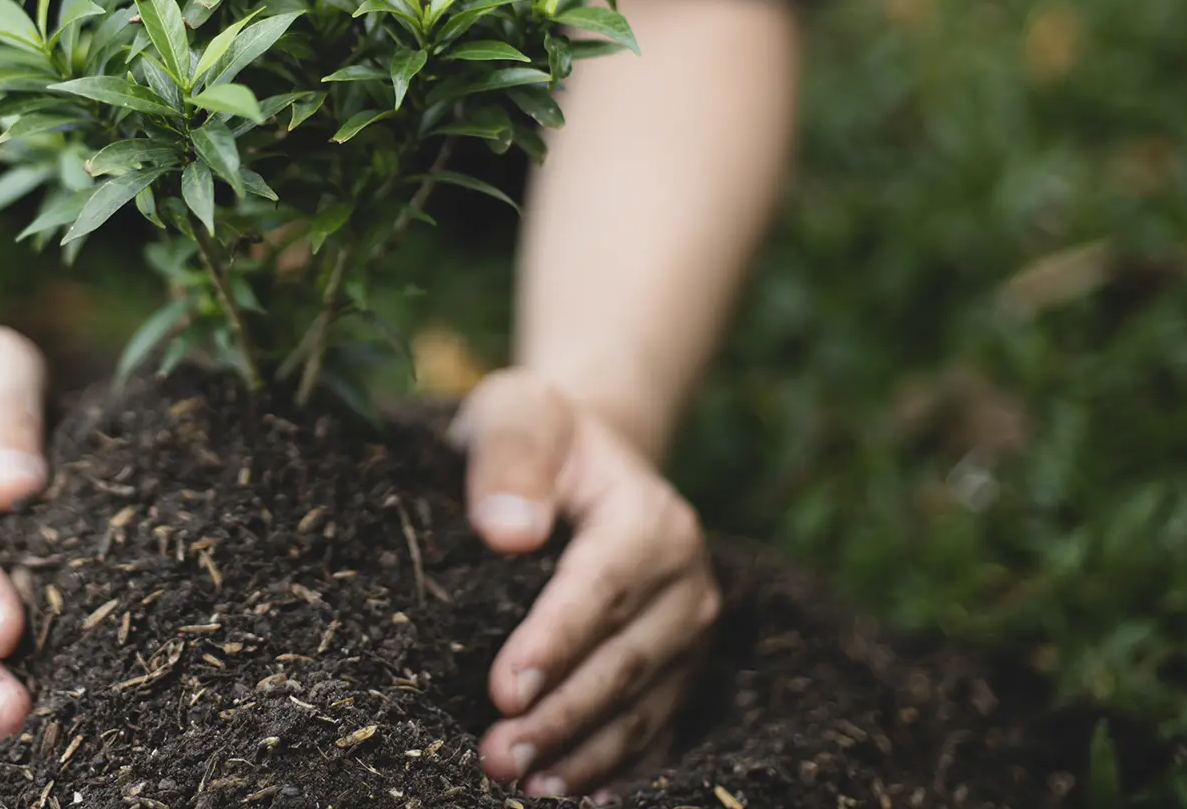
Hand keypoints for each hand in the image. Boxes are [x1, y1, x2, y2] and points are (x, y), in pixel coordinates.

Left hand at [452, 368, 719, 800]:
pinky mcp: (679, 667)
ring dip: (586, 755)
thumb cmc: (539, 434)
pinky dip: (618, 768)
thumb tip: (508, 533)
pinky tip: (575, 797)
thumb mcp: (517, 415)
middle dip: (562, 717)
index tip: (504, 689)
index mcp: (650, 517)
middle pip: (626, 660)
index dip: (556, 642)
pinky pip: (655, 729)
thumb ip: (510, 461)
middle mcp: (686, 579)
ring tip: (524, 786)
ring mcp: (690, 630)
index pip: (603, 588)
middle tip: (497, 757)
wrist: (586, 455)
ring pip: (643, 707)